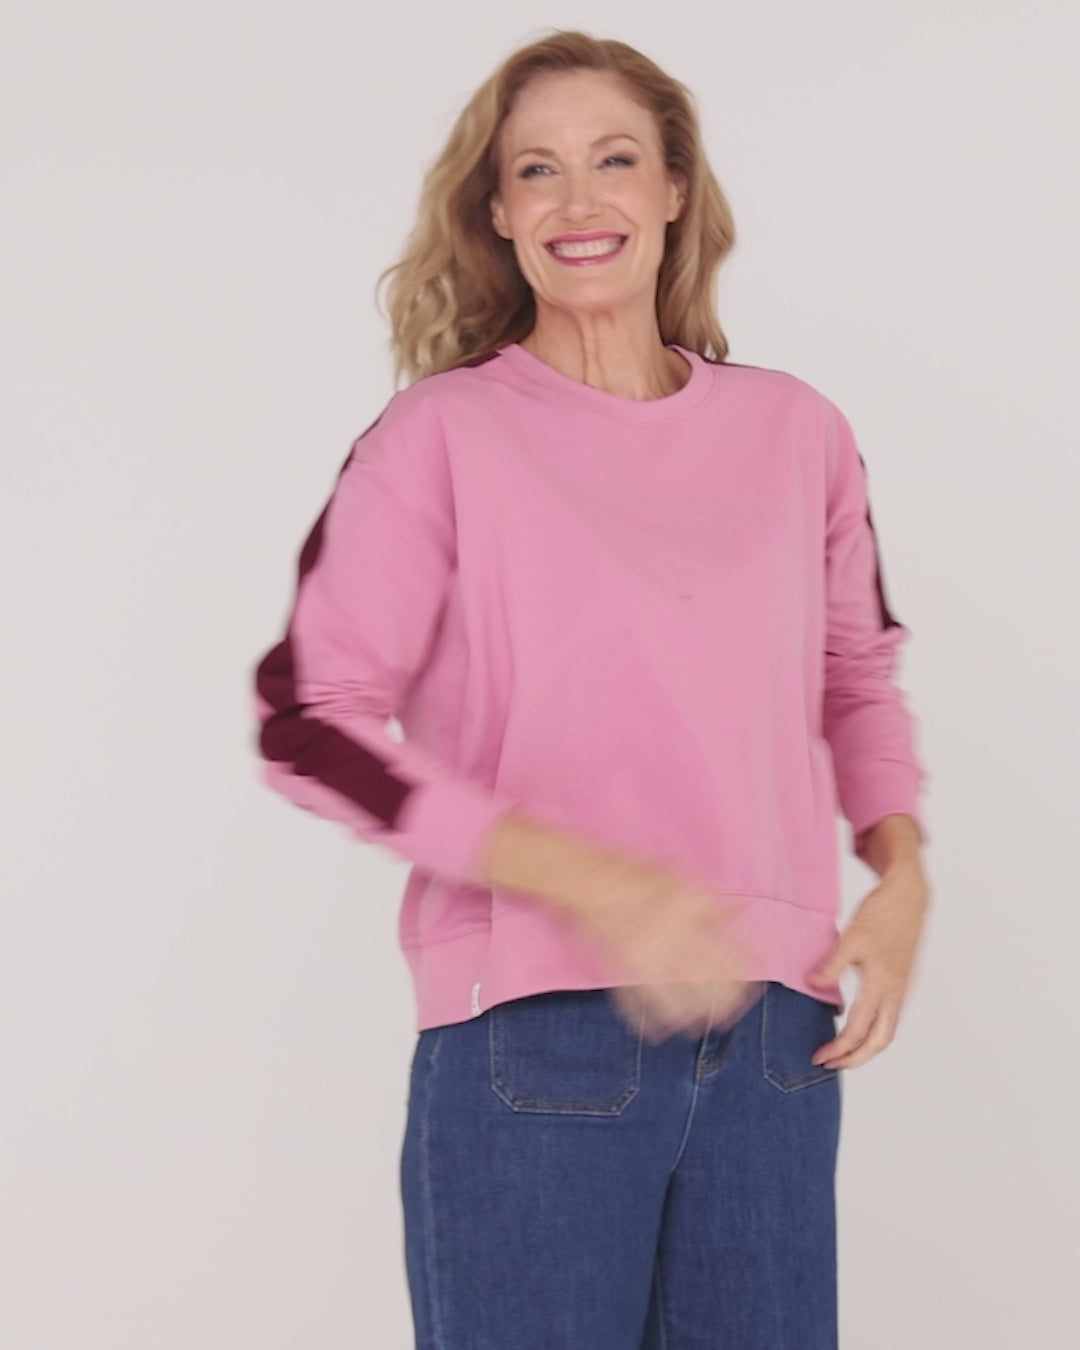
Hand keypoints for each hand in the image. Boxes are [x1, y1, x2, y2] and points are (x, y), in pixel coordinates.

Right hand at [561, 856, 762, 1044]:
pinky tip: (661, 1031)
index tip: (750, 990)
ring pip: (675, 999)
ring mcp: (646, 961)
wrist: (592, 883)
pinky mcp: (622, 971)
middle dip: (721, 1004)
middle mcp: (671, 943)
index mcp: (690, 920)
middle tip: (730, 1015)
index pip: (724, 956)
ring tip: (700, 1028)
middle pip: (704, 982)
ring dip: (690, 1017)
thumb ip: (712, 901)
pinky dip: (650, 1019)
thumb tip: (741, 911)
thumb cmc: (639, 876)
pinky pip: (639, 1002)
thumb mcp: (682, 878)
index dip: (741, 977)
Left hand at [806, 858, 930, 1068]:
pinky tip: (857, 1021)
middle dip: (856, 1058)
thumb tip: (812, 985)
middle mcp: (895, 992)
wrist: (909, 896)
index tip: (820, 1056)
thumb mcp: (851, 937)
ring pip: (887, 1030)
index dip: (839, 1049)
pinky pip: (889, 1015)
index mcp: (882, 985)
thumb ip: (832, 965)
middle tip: (831, 1063)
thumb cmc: (882, 913)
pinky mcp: (901, 979)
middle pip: (880, 1041)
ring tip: (842, 1049)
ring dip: (865, 1045)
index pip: (858, 1031)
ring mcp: (901, 987)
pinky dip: (873, 1027)